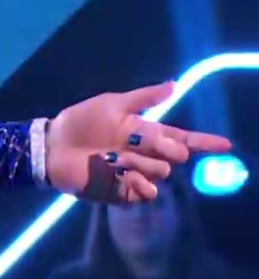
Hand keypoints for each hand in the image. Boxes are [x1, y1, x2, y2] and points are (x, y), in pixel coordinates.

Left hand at [46, 83, 229, 201]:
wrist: (53, 144)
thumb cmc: (81, 121)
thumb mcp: (113, 104)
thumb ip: (144, 98)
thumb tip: (174, 84)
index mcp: (145, 134)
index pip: (181, 139)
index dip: (203, 142)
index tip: (225, 145)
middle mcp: (144, 155)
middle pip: (173, 156)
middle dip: (164, 148)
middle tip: (137, 143)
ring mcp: (134, 174)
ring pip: (159, 173)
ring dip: (142, 163)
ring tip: (115, 157)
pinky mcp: (120, 192)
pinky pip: (143, 194)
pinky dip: (140, 185)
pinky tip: (124, 176)